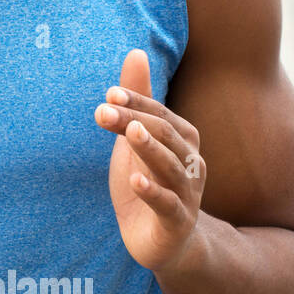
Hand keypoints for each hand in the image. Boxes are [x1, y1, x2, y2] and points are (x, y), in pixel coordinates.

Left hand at [93, 49, 206, 272]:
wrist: (163, 241)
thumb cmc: (148, 183)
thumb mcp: (134, 141)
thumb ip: (137, 100)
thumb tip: (135, 51)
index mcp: (182, 140)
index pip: (159, 115)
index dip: (136, 103)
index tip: (109, 94)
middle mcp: (190, 163)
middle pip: (164, 136)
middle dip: (135, 120)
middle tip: (104, 109)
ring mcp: (186, 194)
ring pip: (170, 167)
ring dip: (149, 148)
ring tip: (130, 132)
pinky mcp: (177, 223)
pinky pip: (168, 205)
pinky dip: (153, 192)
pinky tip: (135, 181)